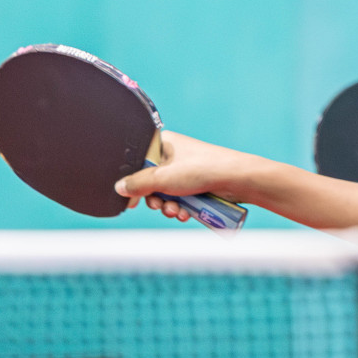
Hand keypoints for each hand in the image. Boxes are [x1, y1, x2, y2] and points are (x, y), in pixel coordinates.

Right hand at [115, 131, 261, 222]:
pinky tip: (186, 214)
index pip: (139, 162)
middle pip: (151, 181)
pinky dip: (181, 208)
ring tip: (176, 211)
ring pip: (167, 193)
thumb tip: (119, 188)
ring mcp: (187, 170)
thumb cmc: (204, 169)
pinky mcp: (198, 184)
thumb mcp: (163, 177)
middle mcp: (175, 155)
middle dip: (155, 199)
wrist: (238, 179)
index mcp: (165, 144)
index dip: (134, 181)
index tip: (133, 198)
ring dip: (169, 206)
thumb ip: (137, 184)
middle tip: (160, 205)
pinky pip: (181, 198)